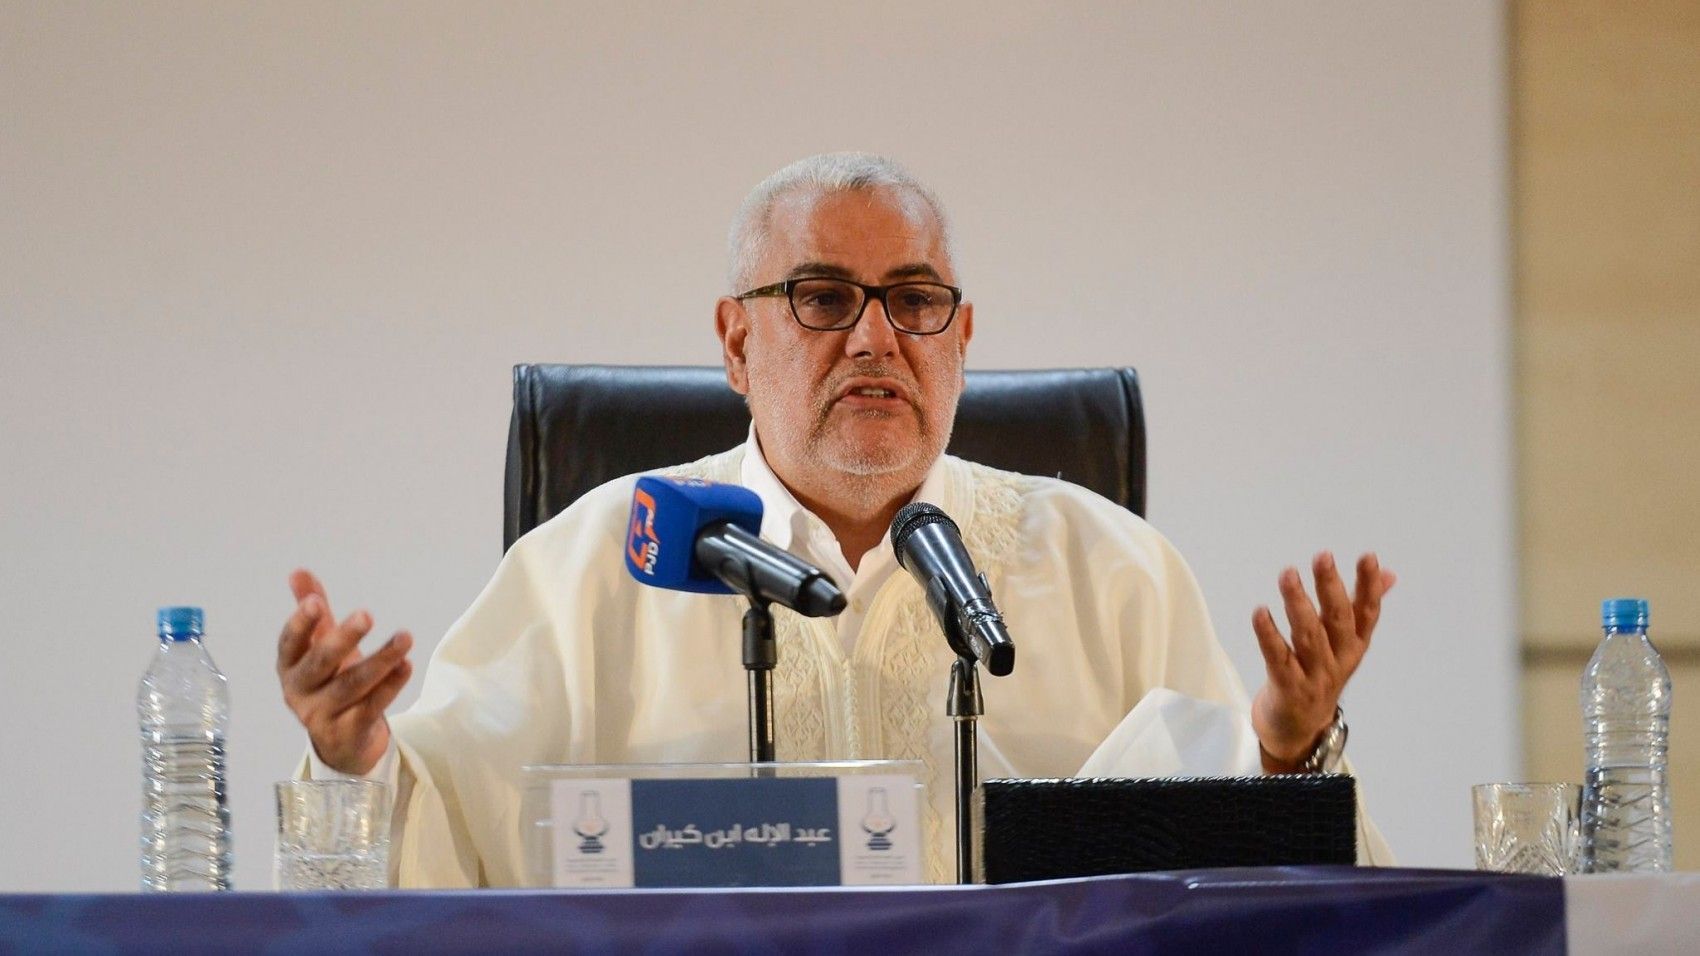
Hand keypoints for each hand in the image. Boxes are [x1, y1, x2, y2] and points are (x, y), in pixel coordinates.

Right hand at [277, 569, 413, 775]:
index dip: (300, 623)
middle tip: (367, 614)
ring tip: (405, 637)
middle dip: (343, 639)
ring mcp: (322, 715)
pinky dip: (390, 686)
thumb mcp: (318, 647)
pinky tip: (406, 665)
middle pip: (320, 664)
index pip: (290, 643)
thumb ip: (314, 614)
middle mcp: (300, 692)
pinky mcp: (348, 732)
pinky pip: (371, 707)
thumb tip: (298, 571)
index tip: (315, 601)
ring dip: (380, 660)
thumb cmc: (329, 682)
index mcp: (290, 667)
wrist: (341, 741)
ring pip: (351, 685)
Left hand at [1250, 551, 1393, 772]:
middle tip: (1323, 557)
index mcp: (1354, 647)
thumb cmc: (1320, 676)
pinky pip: (1278, 659)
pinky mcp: (1289, 689)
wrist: (1300, 732)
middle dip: (1331, 588)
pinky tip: (1260, 612)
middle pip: (1337, 621)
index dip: (1369, 586)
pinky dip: (1269, 635)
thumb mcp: (1345, 644)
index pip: (1366, 614)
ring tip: (1288, 574)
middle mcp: (1338, 661)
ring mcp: (1314, 677)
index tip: (1368, 557)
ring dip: (1298, 604)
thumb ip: (1362, 608)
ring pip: (1308, 637)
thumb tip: (1388, 574)